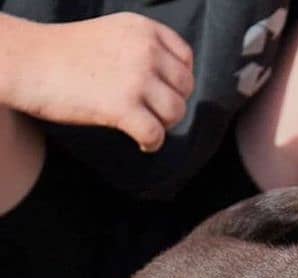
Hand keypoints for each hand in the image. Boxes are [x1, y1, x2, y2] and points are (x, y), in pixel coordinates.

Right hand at [6, 13, 193, 151]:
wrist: (27, 61)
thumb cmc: (64, 53)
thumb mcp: (112, 34)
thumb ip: (142, 49)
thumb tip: (169, 82)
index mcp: (143, 30)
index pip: (186, 59)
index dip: (178, 81)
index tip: (162, 92)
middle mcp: (145, 51)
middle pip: (185, 88)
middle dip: (171, 103)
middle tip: (150, 112)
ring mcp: (135, 79)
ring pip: (176, 112)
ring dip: (163, 124)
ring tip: (143, 124)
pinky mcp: (123, 107)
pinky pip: (157, 135)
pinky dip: (151, 143)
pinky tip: (140, 142)